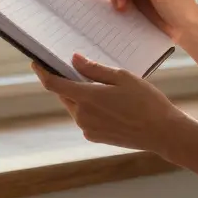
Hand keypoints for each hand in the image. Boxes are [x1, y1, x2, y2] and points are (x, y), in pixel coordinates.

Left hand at [33, 54, 190, 153]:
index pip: (53, 84)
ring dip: (79, 95)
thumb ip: (94, 69)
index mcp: (87, 98)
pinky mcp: (95, 137)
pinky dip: (89, 108)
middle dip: (66, 82)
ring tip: (101, 86)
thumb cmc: (146, 101)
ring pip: (74, 107)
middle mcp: (82, 116)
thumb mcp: (122, 77)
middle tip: (76, 68)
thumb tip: (74, 60)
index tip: (36, 63)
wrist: (162, 132)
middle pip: (64, 95)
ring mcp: (87, 129)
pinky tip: (108, 103)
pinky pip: (84, 118)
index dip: (42, 72)